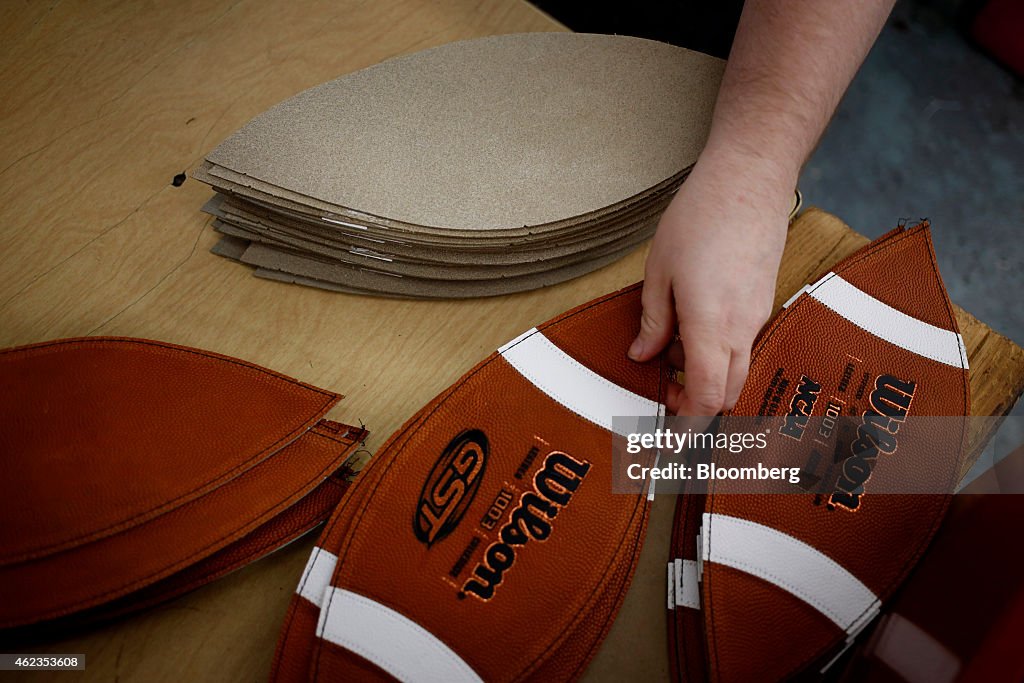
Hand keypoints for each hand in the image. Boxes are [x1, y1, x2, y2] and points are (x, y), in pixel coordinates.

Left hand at [628, 146, 792, 415]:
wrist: (750, 180)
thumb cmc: (700, 218)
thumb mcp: (659, 272)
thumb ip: (653, 322)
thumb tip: (643, 357)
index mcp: (712, 327)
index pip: (708, 399)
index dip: (689, 425)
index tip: (670, 438)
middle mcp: (742, 329)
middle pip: (728, 393)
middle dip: (697, 405)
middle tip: (664, 394)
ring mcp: (758, 316)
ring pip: (737, 369)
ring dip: (708, 377)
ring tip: (672, 354)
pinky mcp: (764, 301)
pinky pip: (743, 343)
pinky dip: (719, 352)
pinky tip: (693, 328)